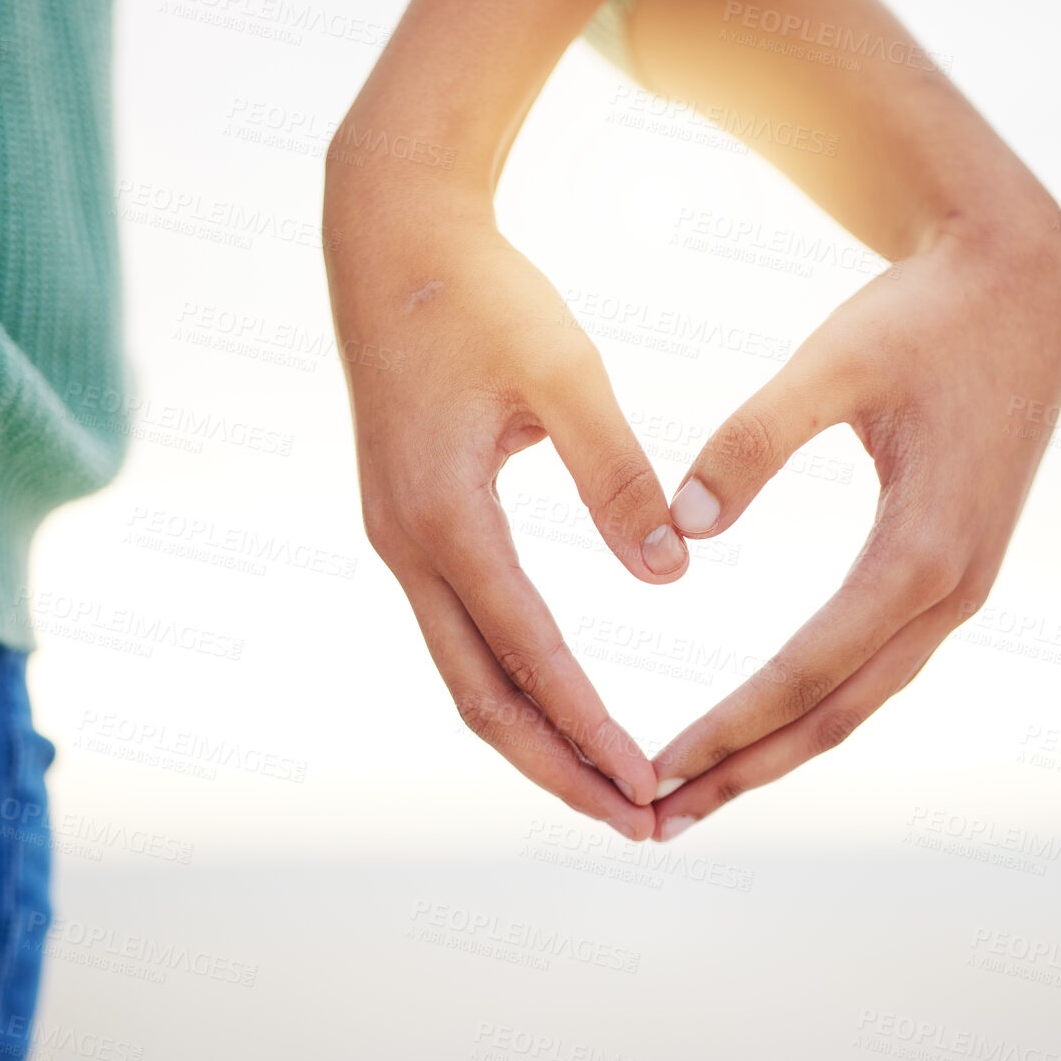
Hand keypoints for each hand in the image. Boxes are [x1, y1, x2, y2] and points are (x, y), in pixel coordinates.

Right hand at [325, 185, 686, 840]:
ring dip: (536, 740)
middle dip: (560, 770)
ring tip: (608, 791)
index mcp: (445, 516)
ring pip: (465, 676)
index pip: (527, 654)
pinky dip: (513, 687)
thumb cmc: (482, 294)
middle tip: (640, 825)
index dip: (590, 728)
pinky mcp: (409, 526)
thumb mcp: (565, 375)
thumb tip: (672, 574)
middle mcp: (408, 546)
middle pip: (481, 699)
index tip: (653, 784)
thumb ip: (617, 477)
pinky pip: (460, 635)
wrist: (388, 235)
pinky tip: (562, 710)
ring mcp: (399, 541)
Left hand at [647, 215, 1060, 838]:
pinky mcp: (951, 571)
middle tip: (659, 820)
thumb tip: (684, 528)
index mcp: (922, 550)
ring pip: (860, 699)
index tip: (658, 766)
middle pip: (837, 714)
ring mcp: (959, 587)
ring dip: (779, 751)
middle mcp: (952, 589)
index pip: (809, 671)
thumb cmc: (924, 316)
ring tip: (700, 792)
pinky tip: (765, 724)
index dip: (731, 726)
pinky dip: (816, 704)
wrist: (1025, 286)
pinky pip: (877, 663)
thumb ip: (755, 440)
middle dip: (747, 770)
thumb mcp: (834, 363)